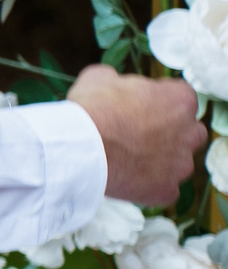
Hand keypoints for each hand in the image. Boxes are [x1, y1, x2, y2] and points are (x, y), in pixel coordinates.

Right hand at [69, 63, 203, 204]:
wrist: (78, 149)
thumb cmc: (91, 110)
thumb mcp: (98, 78)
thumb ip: (118, 79)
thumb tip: (113, 81)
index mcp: (180, 100)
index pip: (181, 97)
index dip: (158, 101)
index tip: (140, 107)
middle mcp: (189, 132)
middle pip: (190, 132)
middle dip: (171, 133)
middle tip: (140, 134)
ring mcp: (180, 164)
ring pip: (178, 163)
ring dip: (161, 161)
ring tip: (130, 160)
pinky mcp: (167, 190)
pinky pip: (164, 189)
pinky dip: (149, 185)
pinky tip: (127, 179)